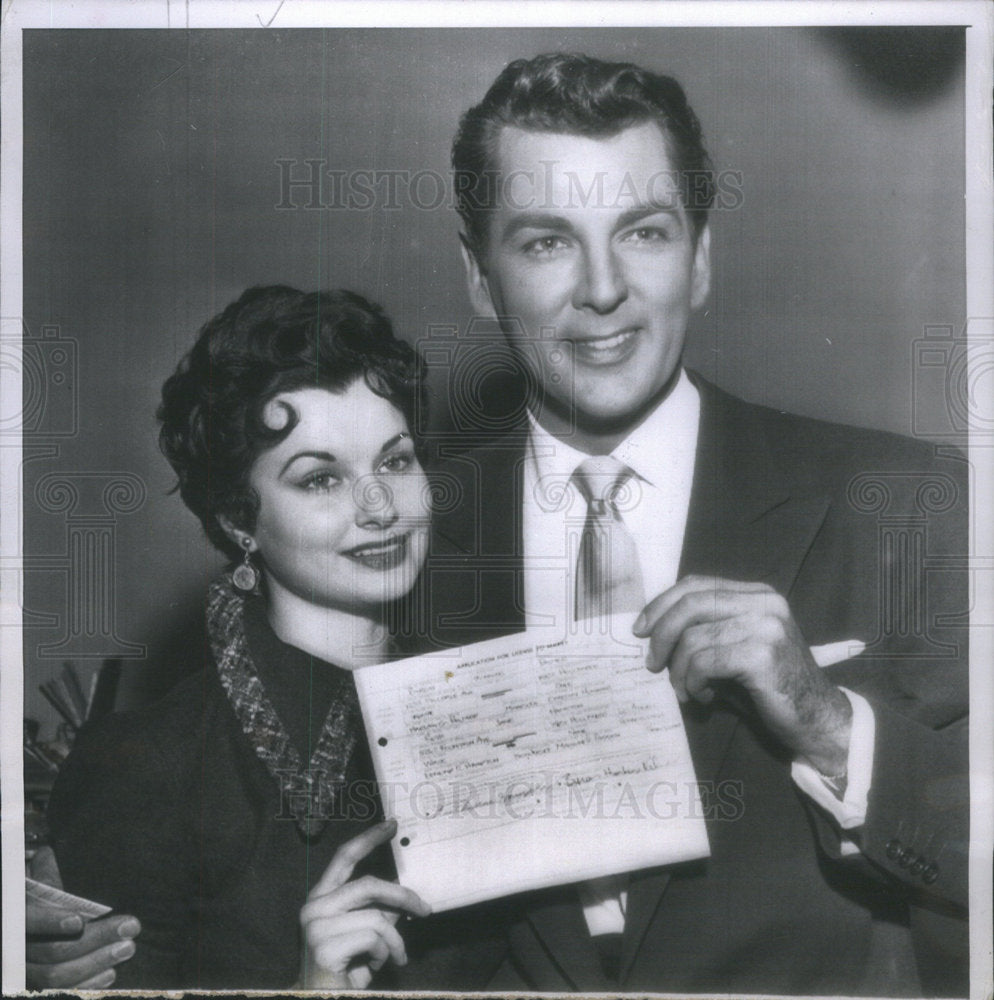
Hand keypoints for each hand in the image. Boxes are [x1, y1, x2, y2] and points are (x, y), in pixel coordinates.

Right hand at [25, 846, 140, 989]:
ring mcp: (28, 973)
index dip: (52, 922)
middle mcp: (19, 950)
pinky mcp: (39, 989)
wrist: (21, 937)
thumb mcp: (36, 891)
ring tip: (128, 947)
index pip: (30, 921)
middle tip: (130, 926)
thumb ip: (46, 878)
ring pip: (58, 976)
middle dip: (97, 939)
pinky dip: (88, 985)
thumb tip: (48, 853)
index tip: (79, 919)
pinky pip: (62, 993)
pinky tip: (111, 973)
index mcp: (18, 920)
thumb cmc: (33, 907)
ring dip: (98, 962)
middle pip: (55, 951)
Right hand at [298, 819, 430, 989]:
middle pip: (369, 884)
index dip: (368, 838)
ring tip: (395, 956)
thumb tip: (401, 891)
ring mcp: (316, 926)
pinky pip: (373, 939)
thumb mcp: (365, 935)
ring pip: (376, 917)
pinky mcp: (324, 947)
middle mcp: (314, 907)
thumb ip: (377, 910)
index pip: (344, 857)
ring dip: (395, 940)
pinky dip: (385, 954)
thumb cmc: (343, 971)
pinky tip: (376, 967)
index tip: (391, 825)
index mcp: (321, 898)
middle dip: (402, 896)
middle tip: (424, 909)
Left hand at [634, 575, 851, 775]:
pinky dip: (693, 682)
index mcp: (757, 594)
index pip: (696, 585)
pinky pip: (704, 662)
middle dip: (661, 634)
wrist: (817, 719)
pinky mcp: (762, 655)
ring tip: (685, 690)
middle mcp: (764, 603)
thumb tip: (652, 629)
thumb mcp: (735, 647)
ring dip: (679, 670)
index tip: (641, 629)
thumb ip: (706, 629)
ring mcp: (766, 626)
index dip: (662, 604)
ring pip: (693, 638)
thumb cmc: (769, 686)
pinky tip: (703, 696)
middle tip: (651, 663)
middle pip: (690, 604)